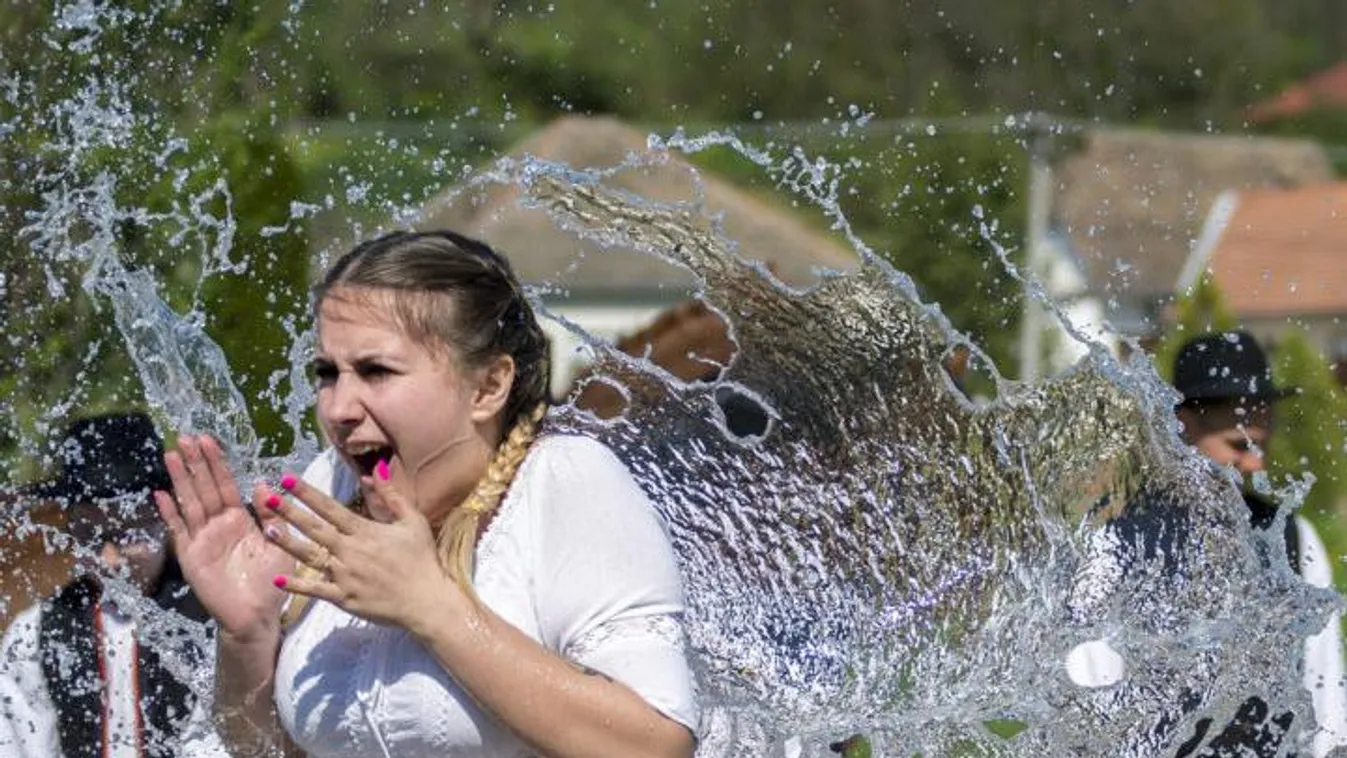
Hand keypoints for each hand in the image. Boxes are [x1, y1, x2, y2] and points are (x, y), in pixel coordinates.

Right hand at [154, 435, 294, 638]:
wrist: (256, 616)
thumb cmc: (270, 581)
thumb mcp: (278, 542)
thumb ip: (271, 514)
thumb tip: (263, 481)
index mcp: (239, 520)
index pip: (225, 485)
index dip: (217, 463)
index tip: (208, 440)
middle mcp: (218, 525)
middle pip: (204, 488)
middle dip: (195, 463)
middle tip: (185, 437)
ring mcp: (202, 539)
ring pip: (189, 503)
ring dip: (180, 479)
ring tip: (172, 454)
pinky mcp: (190, 556)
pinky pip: (179, 531)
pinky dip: (170, 513)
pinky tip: (160, 494)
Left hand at [264, 464, 454, 629]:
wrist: (427, 600)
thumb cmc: (422, 559)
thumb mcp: (413, 521)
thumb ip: (392, 496)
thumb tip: (376, 470)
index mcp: (366, 531)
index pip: (331, 508)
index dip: (309, 493)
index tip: (289, 479)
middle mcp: (351, 551)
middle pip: (315, 528)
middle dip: (291, 512)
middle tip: (267, 498)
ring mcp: (346, 575)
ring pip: (311, 556)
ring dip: (289, 543)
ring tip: (269, 530)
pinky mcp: (345, 598)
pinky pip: (317, 590)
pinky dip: (298, 586)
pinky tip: (279, 580)